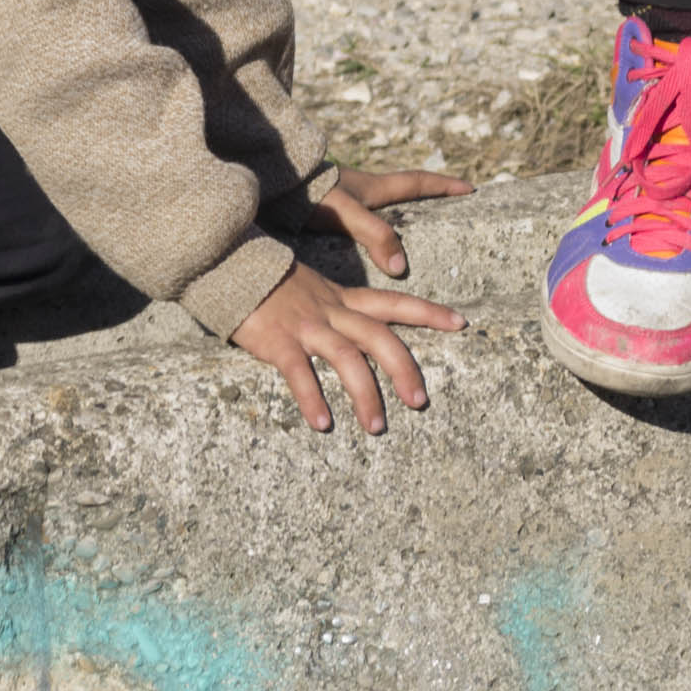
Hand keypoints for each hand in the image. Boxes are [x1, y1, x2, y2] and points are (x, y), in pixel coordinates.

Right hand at [230, 256, 463, 435]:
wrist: (230, 263)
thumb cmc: (268, 282)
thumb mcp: (311, 288)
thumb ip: (334, 306)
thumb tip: (355, 329)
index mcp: (341, 298)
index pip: (394, 303)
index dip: (429, 313)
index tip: (461, 323)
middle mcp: (330, 311)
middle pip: (378, 337)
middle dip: (404, 368)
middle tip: (421, 402)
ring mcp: (306, 326)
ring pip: (347, 358)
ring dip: (365, 394)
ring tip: (377, 428)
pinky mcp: (278, 342)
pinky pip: (300, 373)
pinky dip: (313, 398)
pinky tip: (322, 424)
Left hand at [320, 164, 472, 280]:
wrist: (271, 184)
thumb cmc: (308, 195)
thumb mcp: (346, 211)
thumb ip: (373, 234)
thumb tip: (401, 265)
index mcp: (373, 188)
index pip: (417, 183)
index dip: (443, 186)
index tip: (470, 188)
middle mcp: (363, 193)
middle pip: (404, 194)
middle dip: (428, 199)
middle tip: (450, 208)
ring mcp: (346, 203)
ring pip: (380, 212)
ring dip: (398, 221)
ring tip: (416, 238)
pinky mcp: (328, 214)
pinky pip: (359, 227)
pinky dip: (371, 238)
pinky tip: (369, 256)